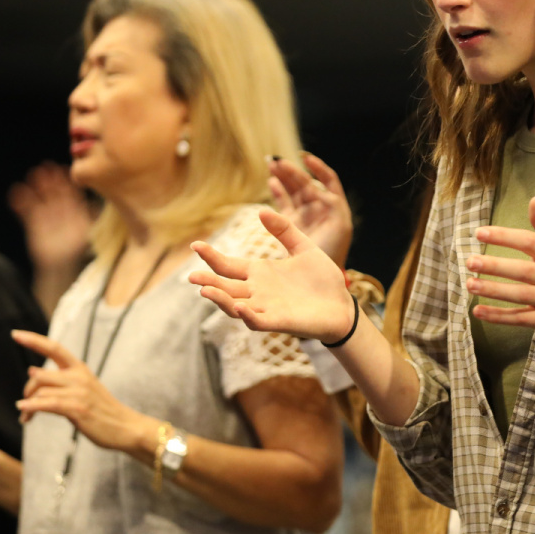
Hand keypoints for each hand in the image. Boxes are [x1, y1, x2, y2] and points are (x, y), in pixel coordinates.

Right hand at [8, 162, 92, 273]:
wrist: (62, 267)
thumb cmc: (78, 251)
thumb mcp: (88, 234)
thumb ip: (92, 219)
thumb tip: (99, 207)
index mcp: (76, 210)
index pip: (72, 192)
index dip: (68, 182)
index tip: (64, 170)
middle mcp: (61, 210)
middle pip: (56, 191)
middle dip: (52, 179)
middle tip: (47, 166)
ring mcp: (47, 215)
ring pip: (41, 197)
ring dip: (37, 186)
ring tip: (33, 174)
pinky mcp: (34, 223)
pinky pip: (26, 210)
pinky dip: (21, 201)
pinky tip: (16, 191)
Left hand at [11, 330, 152, 451]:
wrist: (126, 427)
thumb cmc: (101, 410)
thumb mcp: (84, 389)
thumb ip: (62, 381)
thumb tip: (33, 374)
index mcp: (80, 369)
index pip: (54, 348)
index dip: (34, 340)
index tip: (15, 333)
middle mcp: (79, 377)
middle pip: (40, 375)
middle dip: (27, 390)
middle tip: (23, 406)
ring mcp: (79, 393)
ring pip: (41, 391)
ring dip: (27, 406)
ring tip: (24, 417)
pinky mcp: (78, 409)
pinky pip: (47, 404)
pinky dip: (32, 407)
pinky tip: (23, 412)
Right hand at [189, 209, 353, 343]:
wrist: (343, 305)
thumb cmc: (323, 279)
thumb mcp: (304, 248)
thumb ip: (284, 230)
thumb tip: (262, 211)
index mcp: (261, 273)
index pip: (229, 265)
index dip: (212, 257)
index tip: (195, 245)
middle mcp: (258, 292)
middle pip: (225, 287)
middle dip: (208, 281)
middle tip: (191, 275)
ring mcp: (266, 308)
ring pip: (235, 306)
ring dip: (221, 300)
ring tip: (206, 290)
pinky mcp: (279, 322)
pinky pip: (258, 321)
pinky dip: (247, 316)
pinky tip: (240, 307)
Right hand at [268, 153, 352, 267]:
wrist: (320, 274)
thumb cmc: (334, 250)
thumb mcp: (340, 226)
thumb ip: (333, 205)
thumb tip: (320, 188)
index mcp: (333, 205)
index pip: (327, 180)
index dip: (318, 167)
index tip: (306, 158)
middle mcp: (318, 207)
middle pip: (305, 182)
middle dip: (292, 171)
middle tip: (278, 161)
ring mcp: (303, 214)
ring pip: (292, 190)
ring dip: (283, 177)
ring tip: (271, 164)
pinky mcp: (290, 223)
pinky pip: (283, 203)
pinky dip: (278, 191)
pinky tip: (272, 181)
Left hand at [465, 196, 534, 355]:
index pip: (529, 241)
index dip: (505, 236)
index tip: (480, 233)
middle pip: (523, 270)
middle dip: (495, 266)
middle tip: (470, 262)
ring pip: (519, 295)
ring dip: (493, 291)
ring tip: (470, 284)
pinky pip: (520, 318)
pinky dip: (498, 316)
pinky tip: (478, 311)